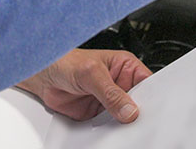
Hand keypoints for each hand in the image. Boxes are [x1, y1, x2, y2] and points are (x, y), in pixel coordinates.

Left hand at [17, 48, 150, 122]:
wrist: (42, 76)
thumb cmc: (65, 62)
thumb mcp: (91, 73)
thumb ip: (110, 92)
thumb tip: (128, 109)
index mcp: (125, 66)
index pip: (147, 83)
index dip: (153, 96)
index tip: (153, 109)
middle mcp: (120, 84)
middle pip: (139, 103)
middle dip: (139, 112)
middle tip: (139, 121)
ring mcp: (110, 101)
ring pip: (125, 117)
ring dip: (124, 124)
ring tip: (125, 128)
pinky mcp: (99, 115)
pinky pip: (110, 126)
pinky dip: (111, 132)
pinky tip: (112, 133)